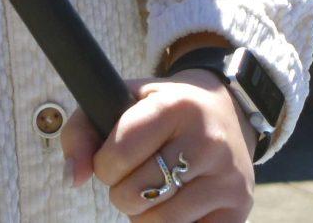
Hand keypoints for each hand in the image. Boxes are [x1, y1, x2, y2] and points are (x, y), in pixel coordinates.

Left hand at [60, 71, 254, 218]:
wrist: (227, 112)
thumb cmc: (163, 110)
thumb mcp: (123, 101)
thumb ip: (82, 131)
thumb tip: (74, 179)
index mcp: (176, 106)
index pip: (117, 155)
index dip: (104, 164)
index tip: (113, 157)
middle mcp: (208, 140)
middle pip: (133, 194)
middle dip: (123, 190)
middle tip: (138, 174)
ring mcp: (227, 177)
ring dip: (145, 214)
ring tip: (158, 189)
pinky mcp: (238, 209)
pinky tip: (181, 204)